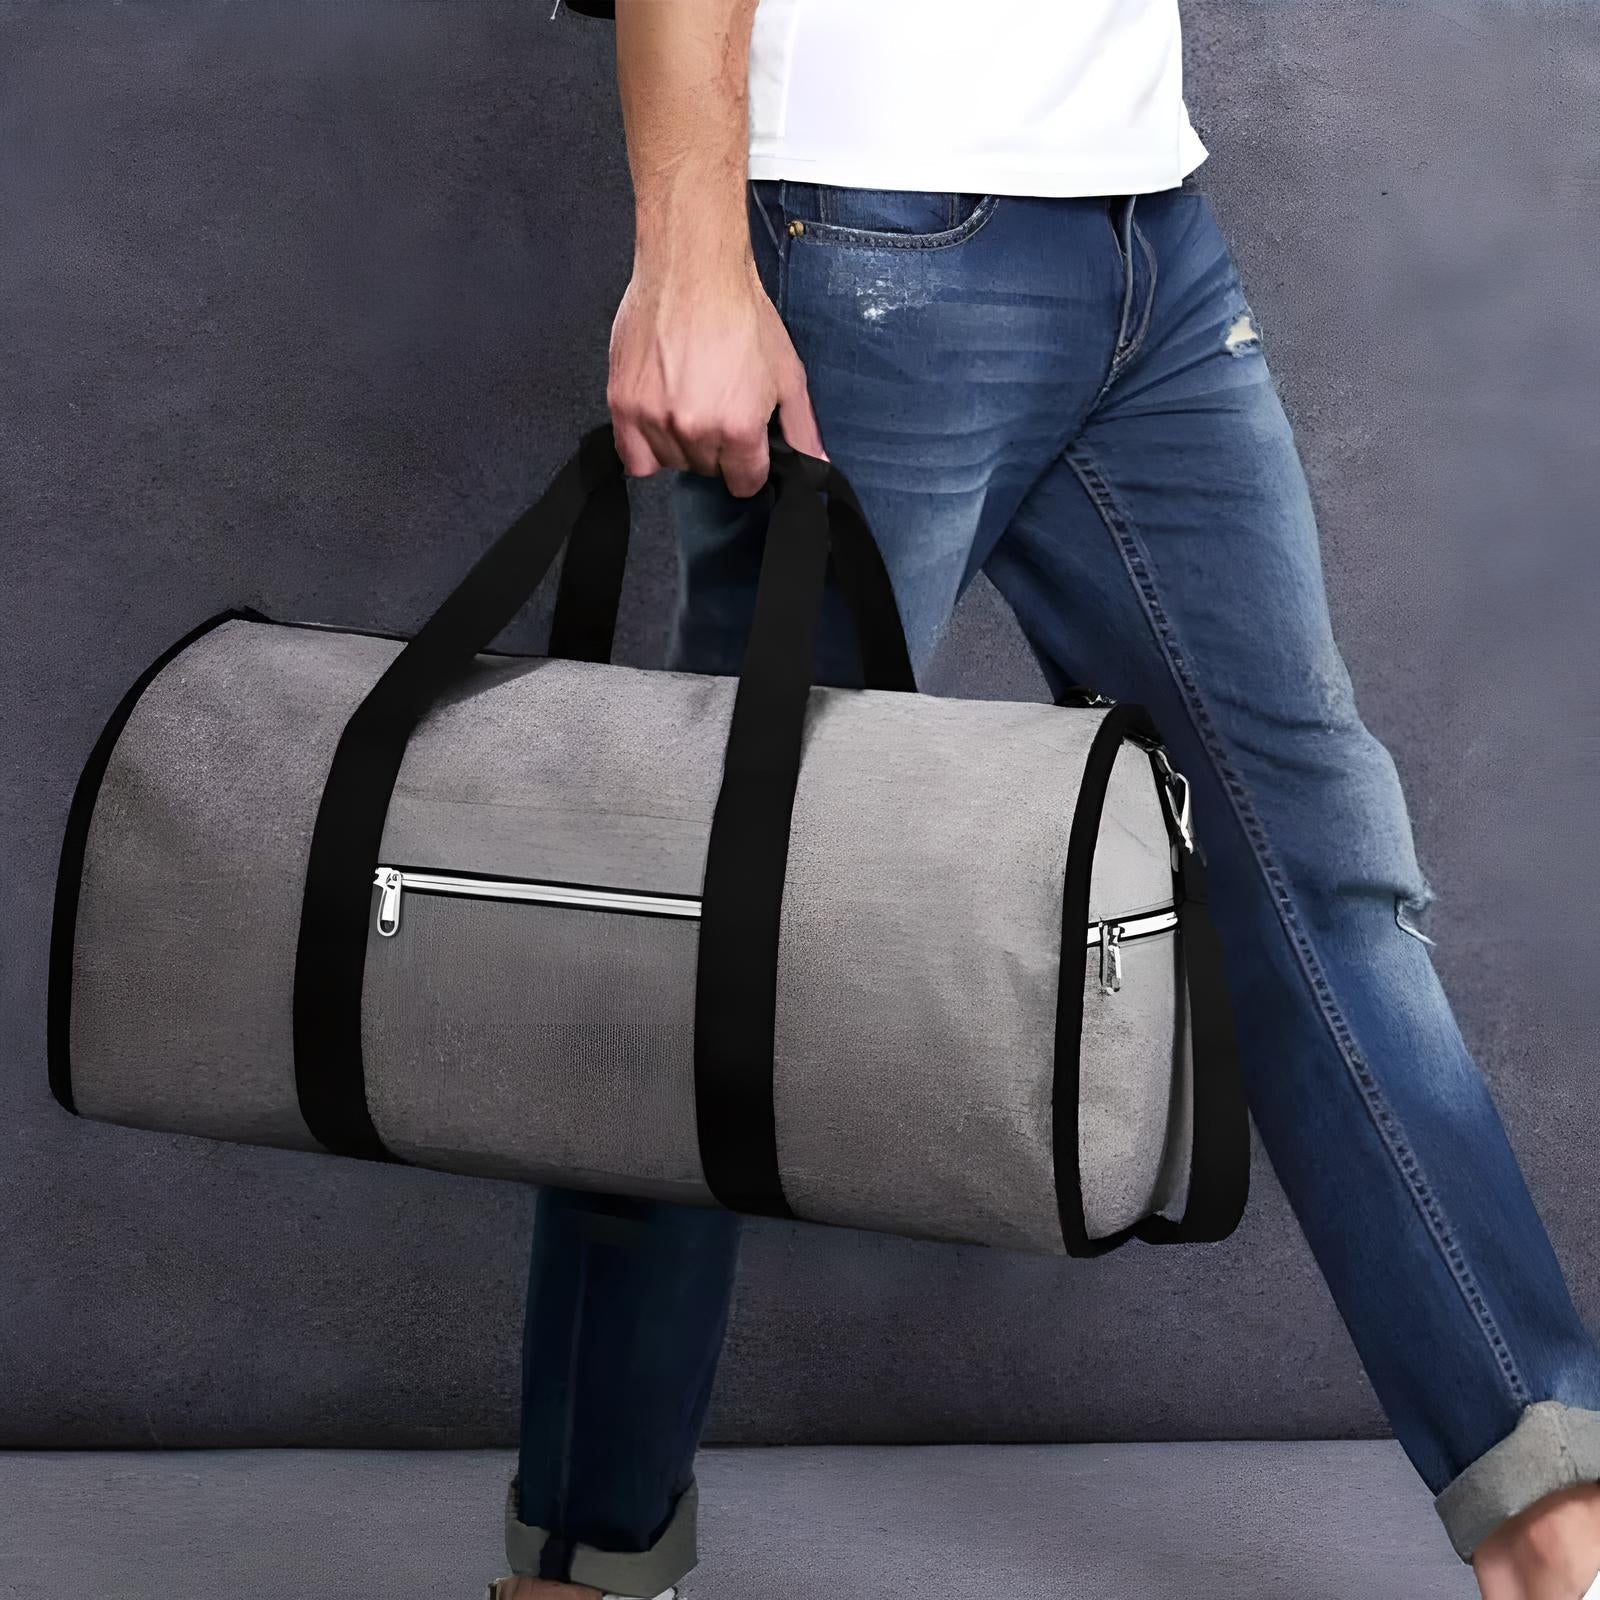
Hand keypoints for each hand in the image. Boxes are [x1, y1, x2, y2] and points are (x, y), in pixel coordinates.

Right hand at [607, 253, 826, 498]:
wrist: (693, 270)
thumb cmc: (742, 314)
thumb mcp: (787, 374)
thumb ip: (801, 428)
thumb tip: (817, 466)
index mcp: (737, 427)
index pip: (744, 482)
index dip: (749, 464)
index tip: (745, 442)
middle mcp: (694, 430)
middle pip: (707, 470)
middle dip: (717, 448)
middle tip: (717, 406)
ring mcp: (654, 419)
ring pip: (671, 463)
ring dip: (681, 444)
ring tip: (689, 402)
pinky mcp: (622, 405)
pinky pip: (632, 455)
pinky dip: (645, 447)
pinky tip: (661, 420)